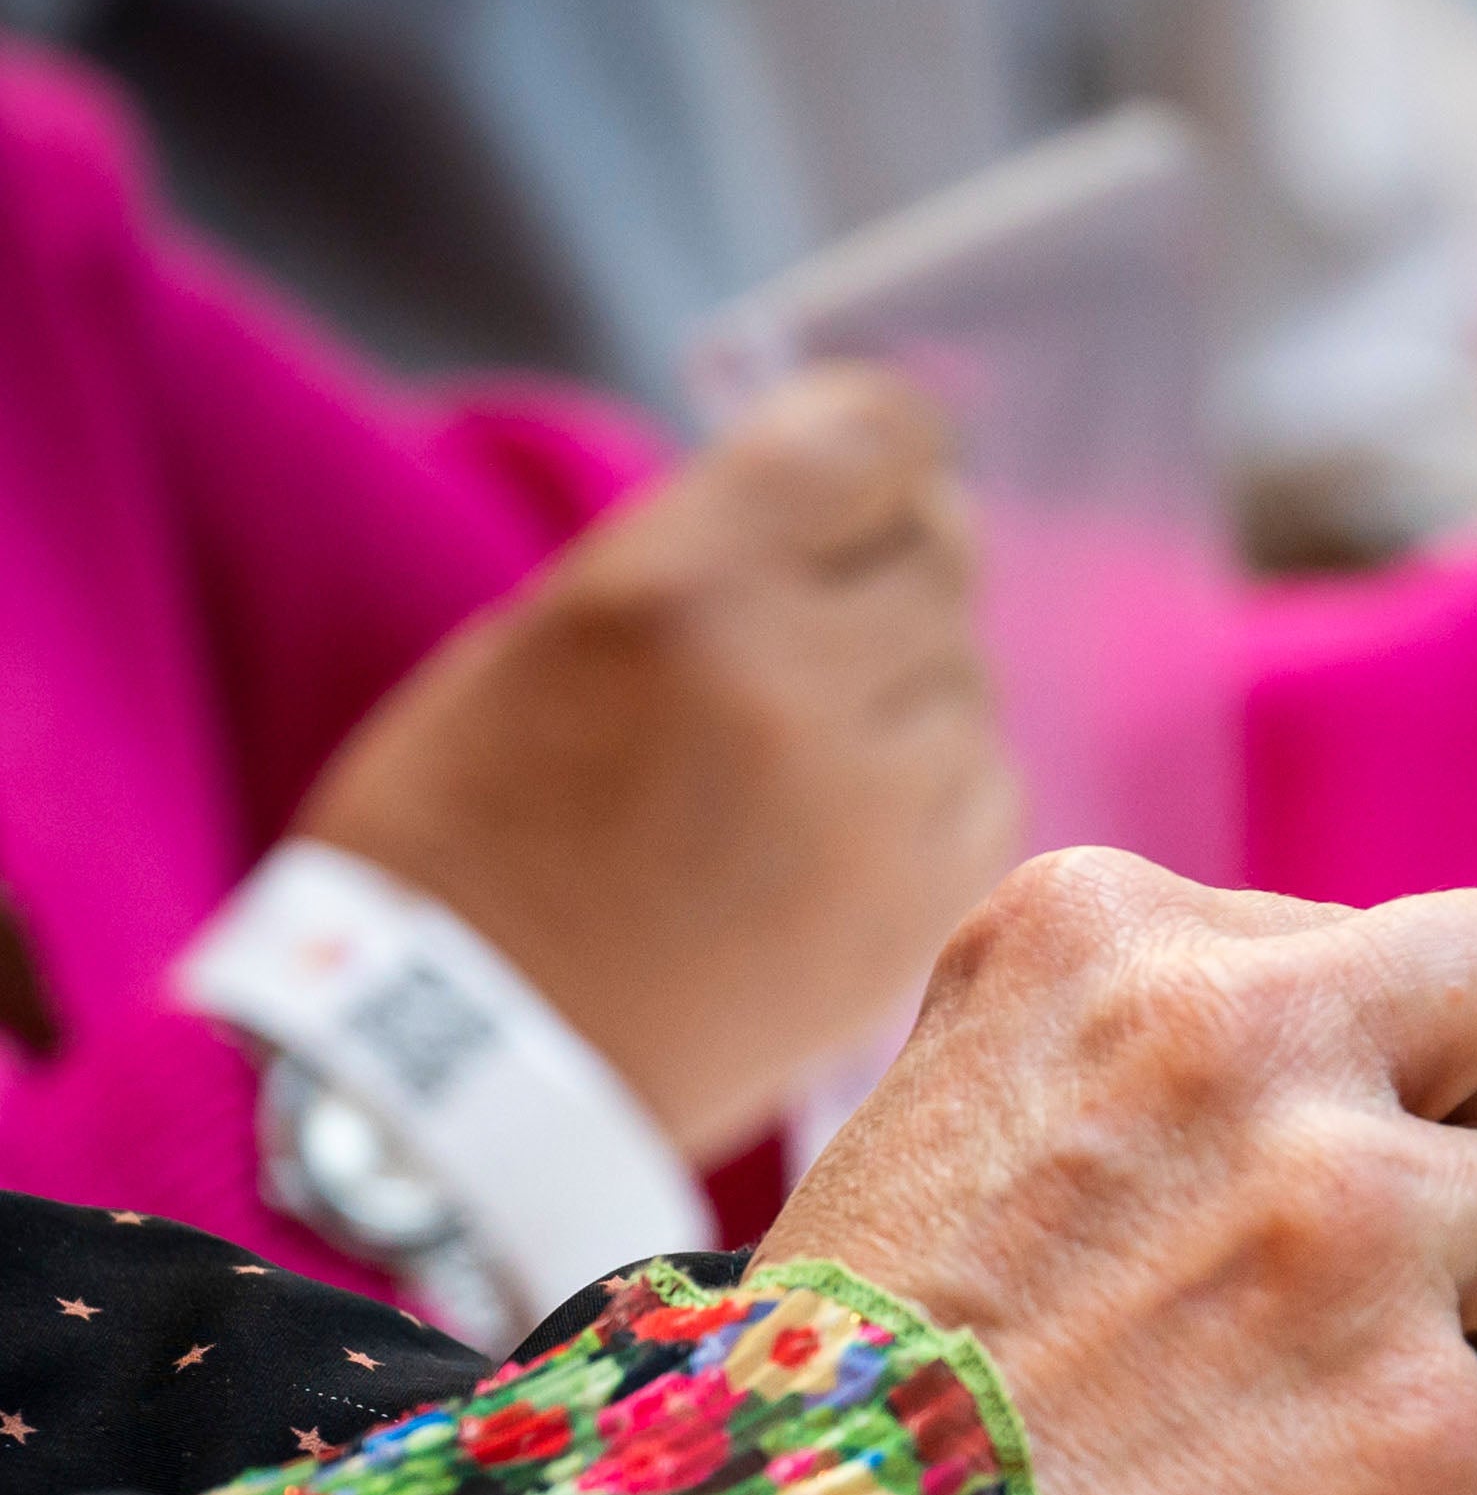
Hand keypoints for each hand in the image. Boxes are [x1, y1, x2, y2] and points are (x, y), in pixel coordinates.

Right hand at [295, 368, 1021, 1152]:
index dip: (882, 448)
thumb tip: (866, 505)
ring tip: (791, 754)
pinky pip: (986, 783)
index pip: (881, 438)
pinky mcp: (931, 896)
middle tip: (814, 624)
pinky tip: (829, 828)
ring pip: (967, 673)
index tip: (866, 474)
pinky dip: (929, 786)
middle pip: (942, 552)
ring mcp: (884, 797)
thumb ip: (718, 555)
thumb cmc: (476, 828)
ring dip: (905, 687)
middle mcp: (804, 677)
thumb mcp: (551, 634)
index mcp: (687, 584)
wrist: (472, 1056)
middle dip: (888, 567)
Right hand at [764, 853, 1476, 1494]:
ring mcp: (1355, 1231)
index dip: (1459, 1087)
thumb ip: (1141, 1096)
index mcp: (1104, 942)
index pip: (1397, 949)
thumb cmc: (823, 1454)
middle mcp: (1246, 1038)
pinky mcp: (1431, 1444)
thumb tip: (1361, 1116)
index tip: (1452, 1191)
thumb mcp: (948, 1157)